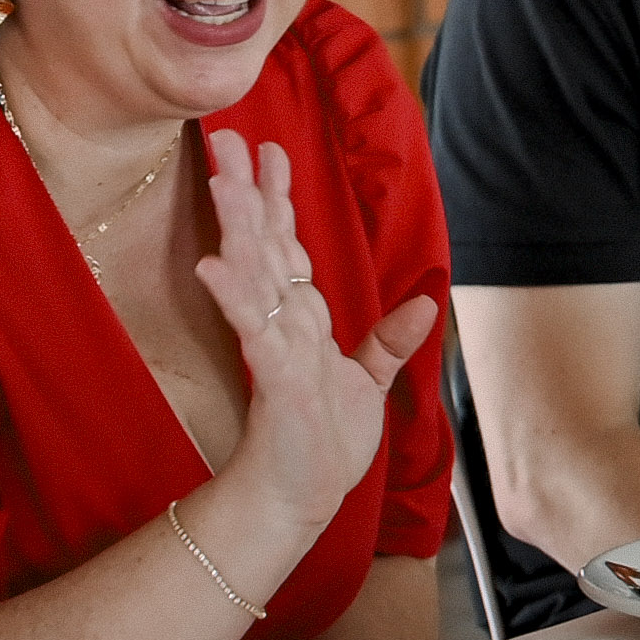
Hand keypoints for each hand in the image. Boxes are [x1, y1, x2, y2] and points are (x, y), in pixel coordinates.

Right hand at [194, 130, 440, 531]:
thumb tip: (424, 300)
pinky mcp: (273, 378)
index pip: (287, 247)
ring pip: (255, 274)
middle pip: (263, 245)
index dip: (279, 199)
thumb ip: (389, 342)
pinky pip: (254, 331)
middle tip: (228, 138)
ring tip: (222, 178)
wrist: (300, 501)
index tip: (271, 151)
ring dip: (239, 226)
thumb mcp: (368, 384)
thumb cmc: (324, 444)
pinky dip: (236, 297)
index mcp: (303, 321)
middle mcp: (283, 324)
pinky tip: (216, 266)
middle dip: (247, 191)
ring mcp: (274, 347)